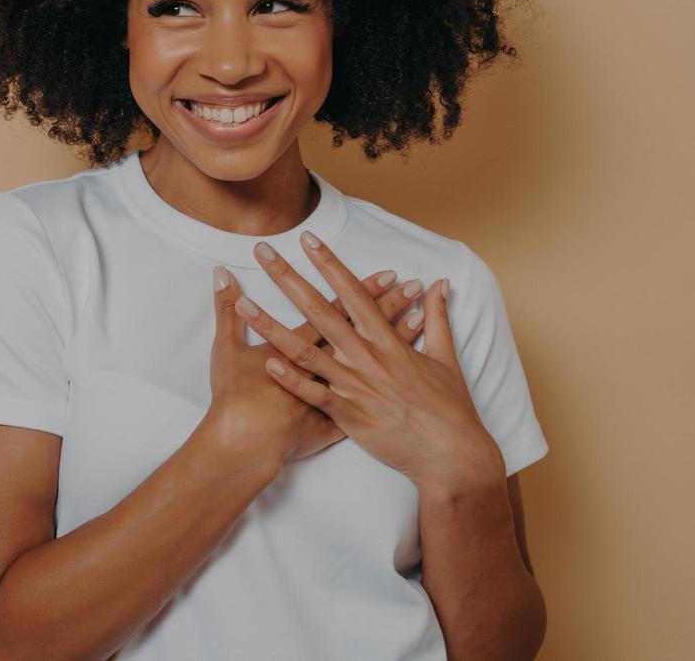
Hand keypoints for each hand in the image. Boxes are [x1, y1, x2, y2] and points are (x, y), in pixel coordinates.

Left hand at [236, 230, 502, 488]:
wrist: (452, 455)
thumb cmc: (450, 407)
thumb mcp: (446, 357)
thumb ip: (437, 317)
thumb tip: (438, 284)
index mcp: (388, 341)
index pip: (353, 292)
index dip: (329, 263)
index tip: (306, 239)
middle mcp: (367, 357)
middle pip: (320, 310)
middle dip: (288, 278)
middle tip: (262, 253)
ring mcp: (355, 385)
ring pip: (305, 351)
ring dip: (271, 326)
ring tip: (242, 304)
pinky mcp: (347, 415)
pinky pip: (313, 394)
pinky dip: (289, 379)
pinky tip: (265, 363)